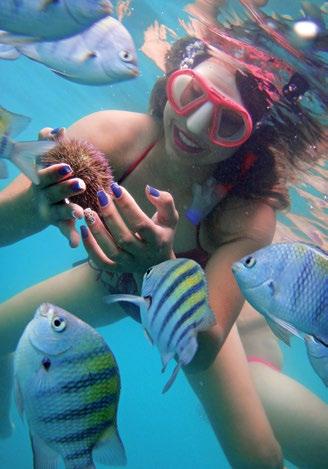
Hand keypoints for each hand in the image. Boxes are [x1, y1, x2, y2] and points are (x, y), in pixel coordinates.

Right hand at [35, 126, 84, 246]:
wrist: (20, 211)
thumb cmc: (41, 182)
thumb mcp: (39, 164)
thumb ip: (46, 146)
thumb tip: (56, 129)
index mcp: (41, 178)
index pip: (45, 171)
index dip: (54, 168)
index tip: (67, 163)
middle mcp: (43, 194)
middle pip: (53, 190)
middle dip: (66, 187)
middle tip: (80, 183)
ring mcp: (48, 210)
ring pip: (58, 212)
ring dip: (69, 212)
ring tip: (80, 213)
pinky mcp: (55, 223)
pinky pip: (63, 230)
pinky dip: (69, 236)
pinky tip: (75, 244)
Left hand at [81, 183, 178, 272]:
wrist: (159, 264)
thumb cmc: (163, 234)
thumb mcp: (170, 218)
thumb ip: (165, 202)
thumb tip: (148, 189)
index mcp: (157, 240)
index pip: (141, 224)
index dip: (128, 206)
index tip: (116, 188)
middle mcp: (143, 254)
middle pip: (124, 238)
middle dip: (111, 216)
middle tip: (101, 195)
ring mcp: (129, 264)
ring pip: (111, 251)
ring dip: (98, 231)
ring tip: (88, 212)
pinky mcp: (117, 269)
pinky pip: (101, 262)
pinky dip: (90, 248)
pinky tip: (84, 230)